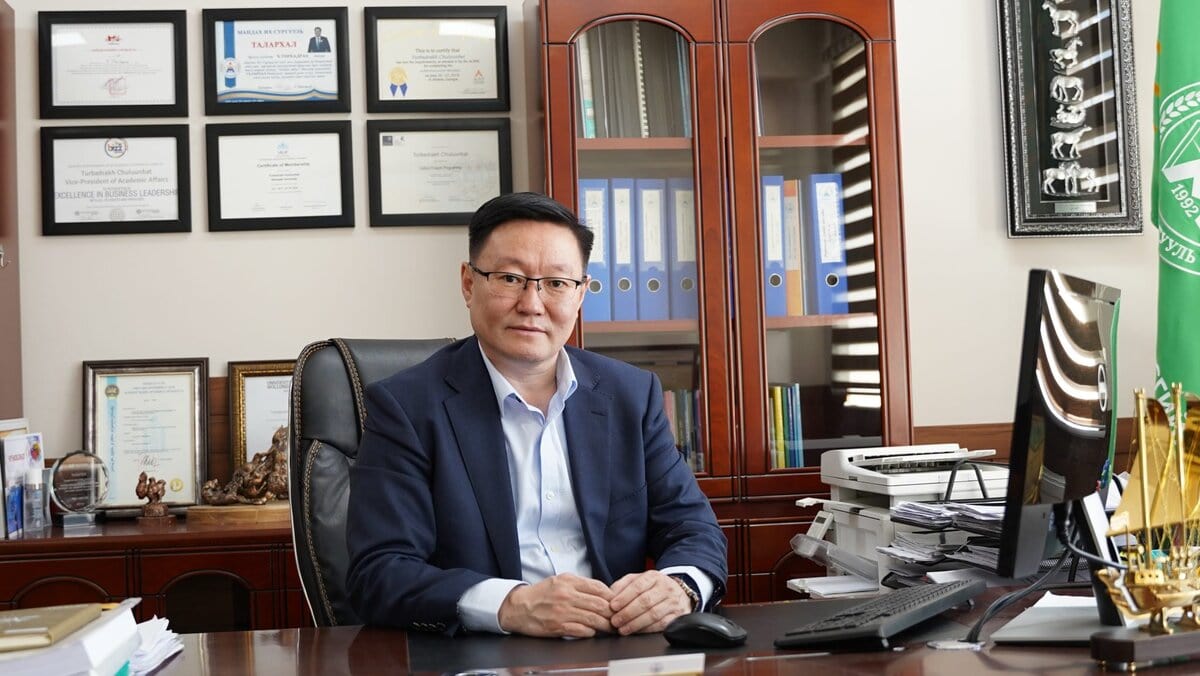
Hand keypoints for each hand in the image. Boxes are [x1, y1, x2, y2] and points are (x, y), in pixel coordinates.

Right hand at [497, 574, 614, 636]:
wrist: (518, 607)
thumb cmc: (541, 594)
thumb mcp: (560, 581)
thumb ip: (580, 585)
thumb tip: (602, 592)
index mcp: (569, 581)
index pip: (599, 588)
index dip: (612, 597)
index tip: (617, 603)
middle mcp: (567, 595)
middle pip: (599, 604)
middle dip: (612, 613)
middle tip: (618, 618)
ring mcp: (563, 612)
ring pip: (593, 619)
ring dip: (605, 625)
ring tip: (611, 628)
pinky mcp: (558, 627)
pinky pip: (581, 631)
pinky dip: (590, 632)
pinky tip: (592, 632)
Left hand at [608, 570, 692, 634]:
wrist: (677, 592)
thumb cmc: (652, 588)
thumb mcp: (637, 580)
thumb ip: (622, 586)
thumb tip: (608, 596)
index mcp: (654, 577)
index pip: (638, 586)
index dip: (624, 597)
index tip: (613, 606)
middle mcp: (665, 588)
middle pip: (645, 601)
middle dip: (627, 613)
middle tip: (615, 621)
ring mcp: (673, 602)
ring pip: (653, 614)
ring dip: (635, 623)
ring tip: (622, 629)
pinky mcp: (677, 616)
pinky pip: (661, 625)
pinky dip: (646, 629)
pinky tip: (636, 631)